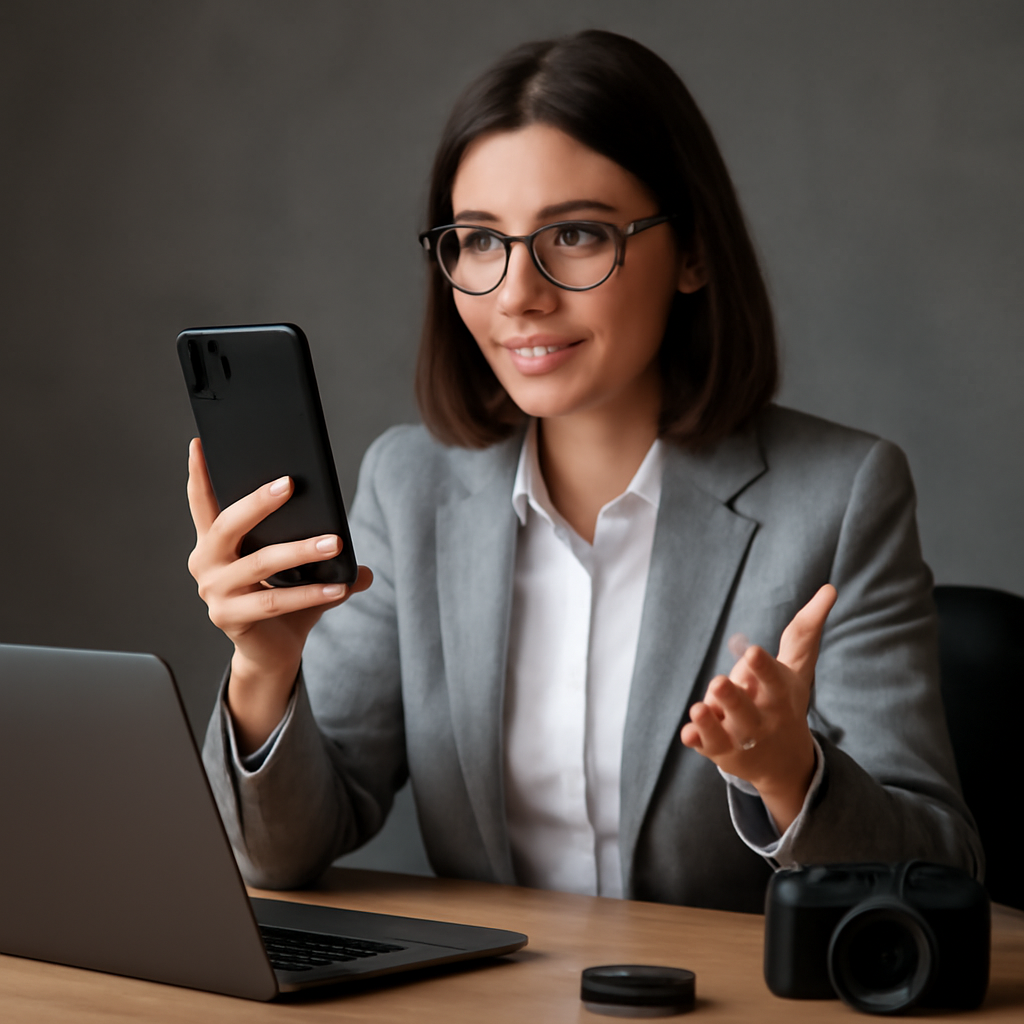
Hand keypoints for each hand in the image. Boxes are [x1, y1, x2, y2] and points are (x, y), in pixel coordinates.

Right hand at [186, 438, 371, 751]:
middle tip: (289, 483)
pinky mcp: (229, 618)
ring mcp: (214, 592)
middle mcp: (207, 564)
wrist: (271, 654)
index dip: (199, 474)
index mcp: (216, 544)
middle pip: (228, 526)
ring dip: (300, 550)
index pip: (203, 503)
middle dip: (258, 502)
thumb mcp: (302, 572)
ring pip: (260, 563)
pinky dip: (311, 593)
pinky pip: (275, 602)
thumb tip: (367, 565)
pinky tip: (342, 588)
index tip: (201, 441)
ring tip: (334, 542)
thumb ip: (324, 556)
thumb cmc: (283, 603)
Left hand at [680, 584, 836, 831]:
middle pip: (744, 708)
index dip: (763, 668)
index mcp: (778, 697)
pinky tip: (687, 733)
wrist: (784, 761)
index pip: (772, 681)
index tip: (751, 651)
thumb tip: (830, 588)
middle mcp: (761, 720)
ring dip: (710, 720)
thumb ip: (805, 632)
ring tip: (699, 707)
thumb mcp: (797, 670)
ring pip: (722, 729)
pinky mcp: (720, 749)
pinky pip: (705, 744)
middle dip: (732, 696)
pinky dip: (697, 739)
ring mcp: (739, 737)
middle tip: (718, 681)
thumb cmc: (785, 701)